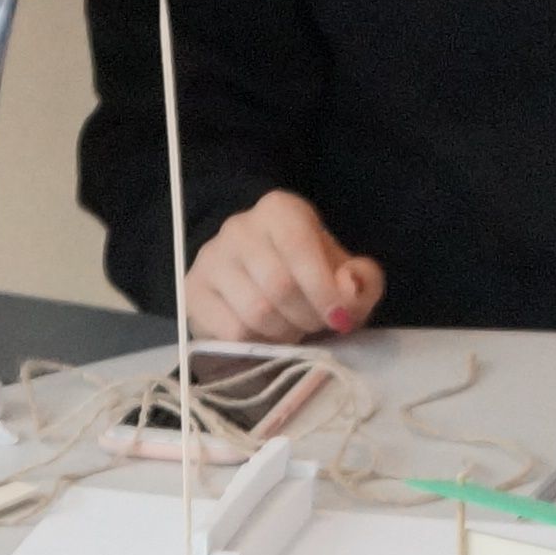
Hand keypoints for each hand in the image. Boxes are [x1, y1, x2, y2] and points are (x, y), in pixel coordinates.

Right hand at [180, 189, 381, 340]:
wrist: (252, 275)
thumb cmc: (306, 273)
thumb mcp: (343, 272)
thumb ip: (362, 280)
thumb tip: (348, 289)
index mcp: (280, 210)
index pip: (300, 248)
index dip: (324, 290)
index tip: (340, 319)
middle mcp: (239, 227)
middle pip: (279, 286)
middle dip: (307, 317)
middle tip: (315, 326)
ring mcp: (211, 259)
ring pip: (255, 312)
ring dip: (283, 333)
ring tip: (291, 330)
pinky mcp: (193, 291)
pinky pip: (232, 331)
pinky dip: (258, 344)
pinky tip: (265, 336)